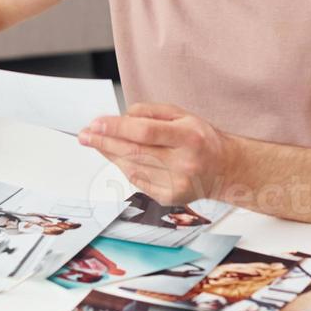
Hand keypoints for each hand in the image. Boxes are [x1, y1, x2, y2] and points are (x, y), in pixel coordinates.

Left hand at [78, 103, 232, 204]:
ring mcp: (177, 184)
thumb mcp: (182, 114)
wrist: (225, 169)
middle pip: (134, 152)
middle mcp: (184, 162)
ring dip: (111, 155)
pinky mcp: (170, 198)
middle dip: (104, 143)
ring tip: (97, 143)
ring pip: (132, 168)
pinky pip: (137, 182)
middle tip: (85, 135)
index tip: (95, 124)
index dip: (116, 128)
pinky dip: (125, 168)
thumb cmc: (201, 138)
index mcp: (189, 136)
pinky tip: (118, 157)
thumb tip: (120, 118)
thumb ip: (151, 112)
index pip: (145, 132)